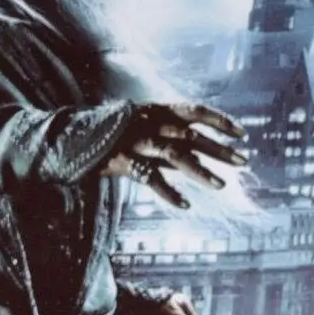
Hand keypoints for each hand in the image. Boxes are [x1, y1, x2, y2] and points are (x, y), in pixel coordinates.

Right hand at [101, 101, 244, 210]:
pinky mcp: (121, 161)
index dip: (218, 120)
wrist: (70, 137)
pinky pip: (149, 178)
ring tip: (222, 185)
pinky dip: (168, 192)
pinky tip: (185, 204)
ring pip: (173, 154)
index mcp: (154, 110)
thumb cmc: (112, 132)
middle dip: (218, 148)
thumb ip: (168, 136)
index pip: (192, 110)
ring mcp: (134, 141)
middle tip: (243, 162)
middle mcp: (147, 123)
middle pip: (189, 135)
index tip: (242, 133)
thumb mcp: (143, 126)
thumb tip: (200, 149)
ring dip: (199, 170)